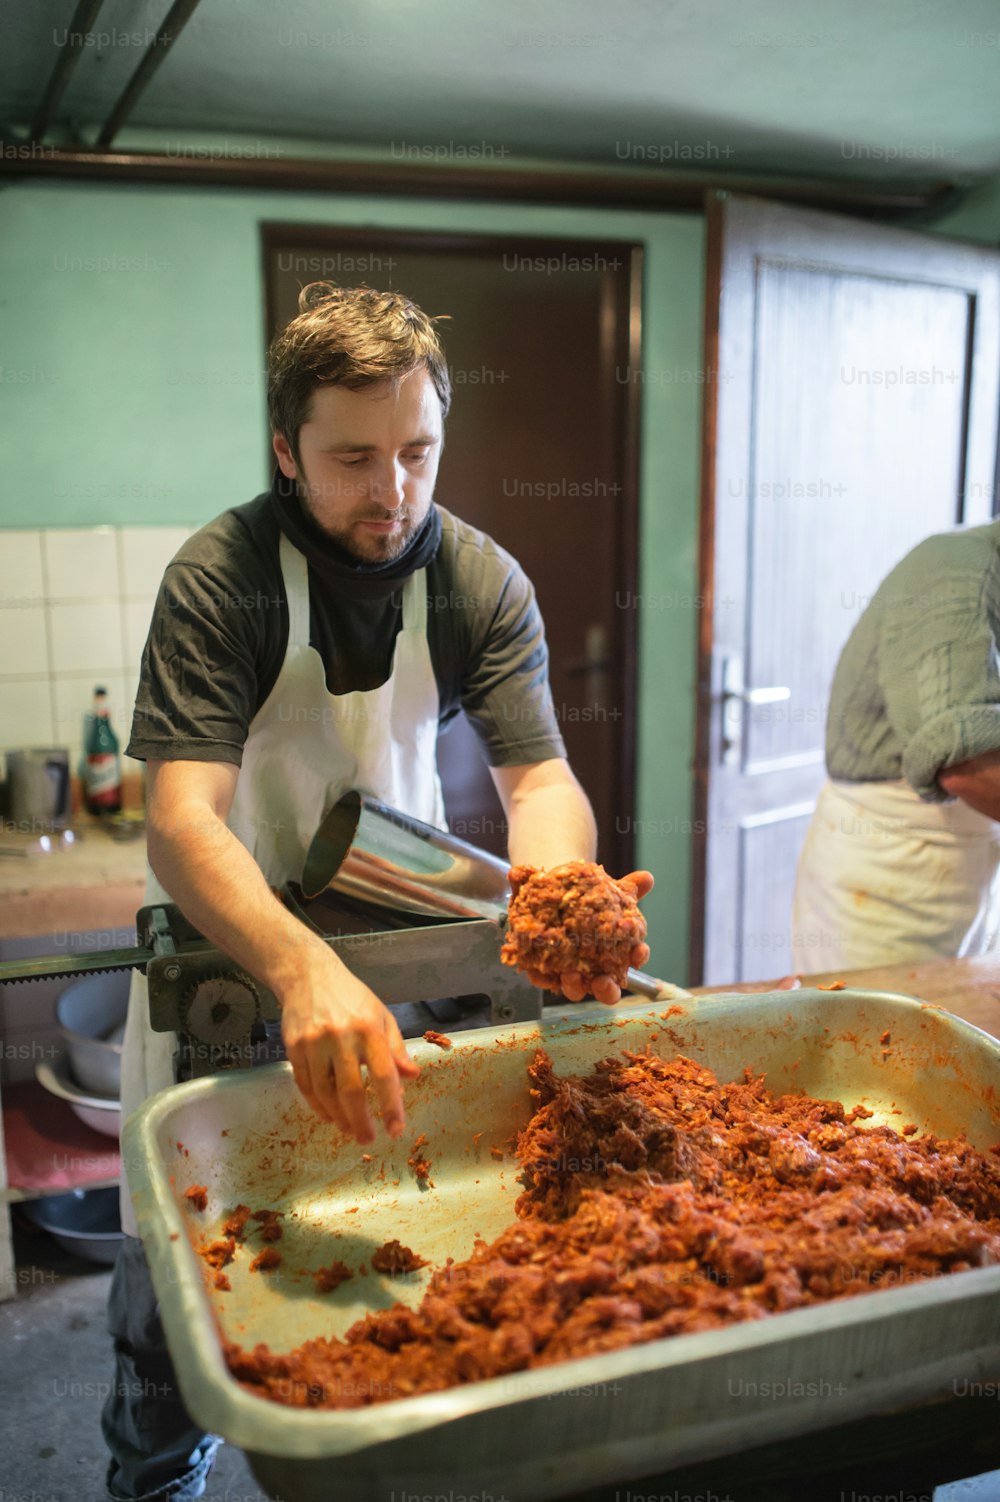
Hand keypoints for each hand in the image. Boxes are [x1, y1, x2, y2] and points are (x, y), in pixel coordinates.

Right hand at [279, 950, 419, 1142]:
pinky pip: (305, 1085)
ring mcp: (314, 1044)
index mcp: (369, 1029)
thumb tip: (412, 1076)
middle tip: (367, 1139)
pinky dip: (317, 1105)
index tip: (396, 1129)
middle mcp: (341, 1037)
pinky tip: (328, 1115)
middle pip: (351, 1091)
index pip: (384, 1075)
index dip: (391, 1106)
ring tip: (349, 1130)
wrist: (307, 975)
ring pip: (325, 1093)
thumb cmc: (350, 997)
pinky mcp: (294, 1048)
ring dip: (338, 1117)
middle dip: (361, 1121)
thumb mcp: (381, 1015)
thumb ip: (396, 1048)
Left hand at [558, 869, 654, 1005]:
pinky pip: (547, 981)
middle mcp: (597, 969)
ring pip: (577, 990)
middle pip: (608, 990)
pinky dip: (545, 978)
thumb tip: (648, 877)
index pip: (634, 958)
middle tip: (602, 981)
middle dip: (607, 990)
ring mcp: (573, 974)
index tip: (638, 952)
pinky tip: (543, 970)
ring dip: (575, 986)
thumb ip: (626, 888)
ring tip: (570, 975)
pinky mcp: (547, 974)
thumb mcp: (605, 893)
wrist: (552, 902)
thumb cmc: (585, 904)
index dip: (639, 957)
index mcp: (617, 952)